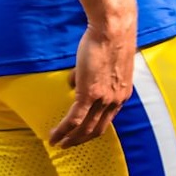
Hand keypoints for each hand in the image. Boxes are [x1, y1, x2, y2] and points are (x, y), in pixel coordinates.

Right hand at [51, 18, 135, 147]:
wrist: (113, 31)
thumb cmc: (110, 41)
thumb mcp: (105, 64)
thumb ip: (91, 77)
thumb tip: (75, 83)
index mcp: (122, 94)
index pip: (107, 119)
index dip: (93, 129)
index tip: (81, 133)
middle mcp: (115, 100)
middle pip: (97, 129)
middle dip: (81, 139)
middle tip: (67, 144)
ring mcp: (103, 99)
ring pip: (84, 128)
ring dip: (70, 139)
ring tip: (57, 143)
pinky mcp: (90, 94)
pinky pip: (74, 119)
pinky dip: (62, 131)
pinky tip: (53, 136)